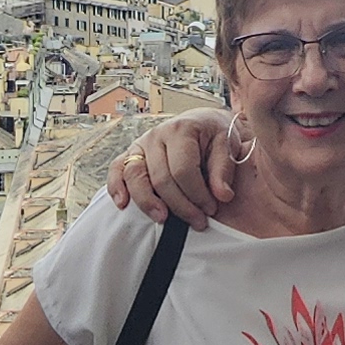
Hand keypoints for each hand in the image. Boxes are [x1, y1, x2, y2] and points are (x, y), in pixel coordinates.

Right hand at [106, 108, 245, 226]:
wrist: (203, 123)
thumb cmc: (215, 136)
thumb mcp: (228, 146)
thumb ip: (224, 170)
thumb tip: (223, 196)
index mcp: (182, 130)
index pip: (184, 170)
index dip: (197, 195)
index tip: (211, 209)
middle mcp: (157, 135)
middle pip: (160, 177)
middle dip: (179, 205)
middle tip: (197, 222)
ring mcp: (142, 144)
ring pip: (135, 175)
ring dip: (147, 201)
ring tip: (162, 218)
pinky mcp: (132, 153)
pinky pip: (117, 168)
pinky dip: (116, 186)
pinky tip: (122, 204)